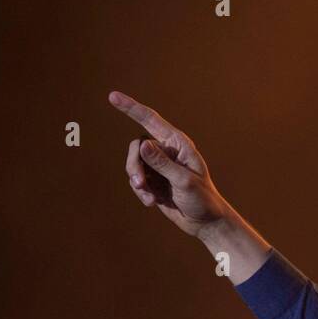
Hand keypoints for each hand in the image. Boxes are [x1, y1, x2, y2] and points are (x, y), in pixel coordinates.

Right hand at [109, 91, 230, 238]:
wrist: (205, 222)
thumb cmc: (202, 200)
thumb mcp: (184, 181)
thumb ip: (163, 164)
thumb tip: (142, 145)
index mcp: (177, 144)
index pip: (151, 120)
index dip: (131, 108)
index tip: (112, 96)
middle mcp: (166, 151)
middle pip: (137, 146)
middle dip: (134, 164)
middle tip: (140, 183)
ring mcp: (158, 166)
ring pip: (133, 164)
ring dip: (137, 181)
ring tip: (149, 197)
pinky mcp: (153, 180)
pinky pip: (136, 180)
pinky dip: (141, 192)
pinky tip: (152, 202)